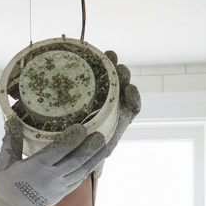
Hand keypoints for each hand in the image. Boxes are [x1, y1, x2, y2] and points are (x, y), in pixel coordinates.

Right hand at [0, 118, 105, 205]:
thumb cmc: (3, 186)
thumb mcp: (4, 161)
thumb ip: (11, 140)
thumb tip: (12, 119)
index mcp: (38, 165)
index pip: (61, 148)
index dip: (74, 137)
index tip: (81, 128)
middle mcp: (51, 177)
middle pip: (77, 160)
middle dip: (90, 147)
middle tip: (100, 136)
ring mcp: (58, 188)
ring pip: (81, 172)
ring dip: (93, 159)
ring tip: (103, 147)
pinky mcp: (60, 195)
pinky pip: (78, 182)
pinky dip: (86, 172)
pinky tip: (92, 164)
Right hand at [96, 51, 140, 175]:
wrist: (72, 147)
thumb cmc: (85, 151)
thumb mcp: (93, 151)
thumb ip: (97, 148)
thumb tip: (93, 147)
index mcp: (120, 118)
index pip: (133, 105)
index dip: (133, 97)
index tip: (129, 90)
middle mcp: (114, 104)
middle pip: (123, 86)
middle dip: (123, 76)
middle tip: (120, 70)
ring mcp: (102, 94)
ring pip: (111, 76)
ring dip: (113, 65)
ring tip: (110, 56)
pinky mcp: (89, 86)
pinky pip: (96, 72)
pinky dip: (98, 62)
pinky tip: (93, 55)